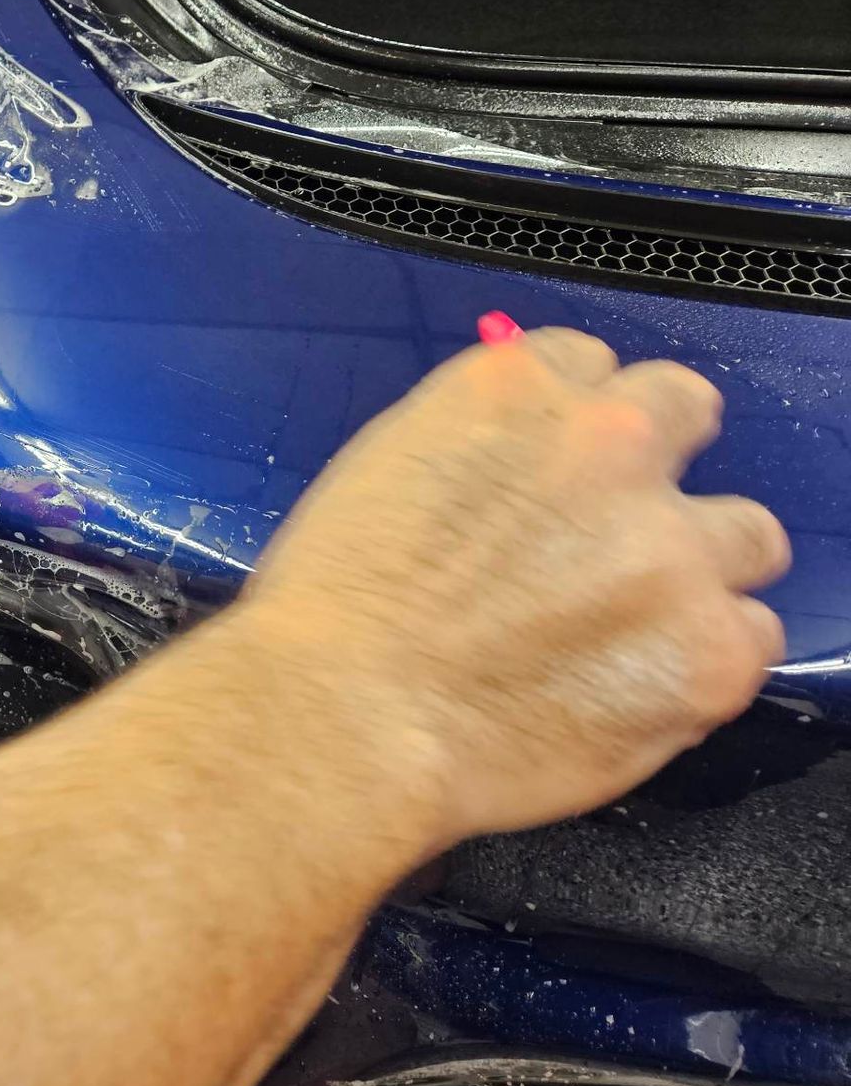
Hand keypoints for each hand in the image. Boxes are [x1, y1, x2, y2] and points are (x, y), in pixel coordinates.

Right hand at [228, 328, 789, 849]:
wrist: (344, 720)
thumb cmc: (333, 611)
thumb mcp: (386, 473)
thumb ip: (476, 454)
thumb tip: (521, 477)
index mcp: (515, 391)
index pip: (589, 365)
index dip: (570, 423)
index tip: (551, 469)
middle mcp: (610, 445)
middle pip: (688, 410)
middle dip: (655, 466)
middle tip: (612, 533)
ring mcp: (672, 548)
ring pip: (747, 535)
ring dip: (698, 569)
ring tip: (632, 628)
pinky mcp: (709, 649)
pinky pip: (752, 638)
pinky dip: (703, 661)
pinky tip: (633, 688)